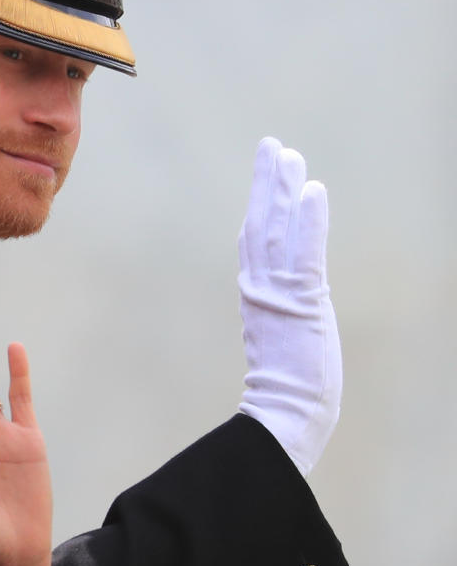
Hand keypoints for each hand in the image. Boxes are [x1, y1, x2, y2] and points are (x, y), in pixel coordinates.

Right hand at [237, 136, 341, 476]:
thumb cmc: (285, 399)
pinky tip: (312, 190)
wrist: (282, 420)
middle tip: (272, 145)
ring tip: (288, 154)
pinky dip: (309, 221)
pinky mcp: (302, 304)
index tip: (263, 175)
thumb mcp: (282, 349)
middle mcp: (261, 290)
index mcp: (256, 299)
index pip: (254, 242)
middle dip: (265, 183)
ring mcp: (279, 295)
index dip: (257, 205)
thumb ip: (280, 324)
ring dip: (282, 190)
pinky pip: (306, 253)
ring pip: (277, 230)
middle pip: (260, 225)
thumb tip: (285, 317)